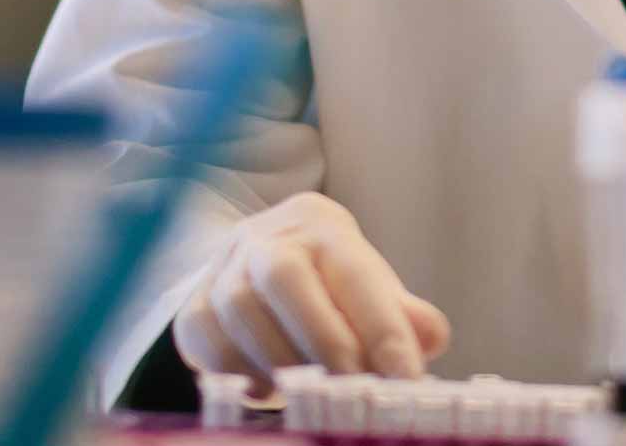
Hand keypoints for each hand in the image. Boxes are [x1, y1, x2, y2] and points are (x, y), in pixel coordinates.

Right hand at [174, 193, 450, 389]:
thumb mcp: (370, 290)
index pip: (353, 269)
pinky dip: (237, 372)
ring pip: (240, 308)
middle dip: (324, 340)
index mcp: (320, 225)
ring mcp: (223, 268)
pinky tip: (267, 391)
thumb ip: (401, 314)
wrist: (258, 266)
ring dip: (281, 362)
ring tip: (312, 398)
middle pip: (284, 276)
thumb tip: (432, 335)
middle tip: (354, 391)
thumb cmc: (327, 286)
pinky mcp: (193, 305)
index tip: (406, 378)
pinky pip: (206, 337)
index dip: (381, 326)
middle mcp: (266, 236)